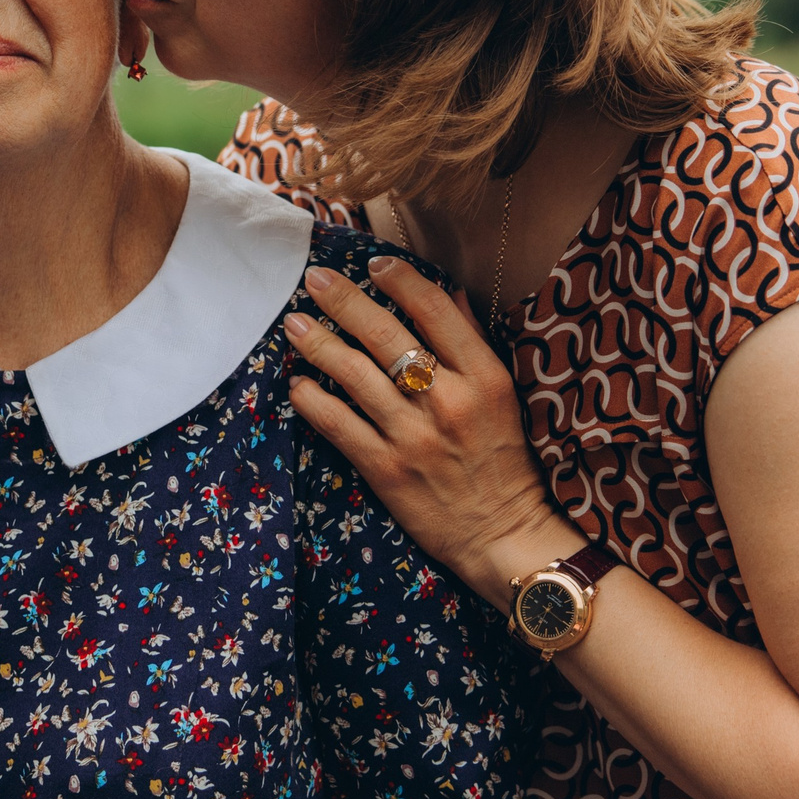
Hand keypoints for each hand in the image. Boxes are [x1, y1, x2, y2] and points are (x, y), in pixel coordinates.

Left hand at [284, 258, 580, 600]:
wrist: (503, 533)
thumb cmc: (504, 462)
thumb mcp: (503, 396)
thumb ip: (474, 343)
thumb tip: (446, 292)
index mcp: (485, 377)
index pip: (436, 311)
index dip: (400, 281)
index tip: (374, 265)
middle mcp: (449, 401)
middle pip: (388, 336)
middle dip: (345, 301)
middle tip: (315, 279)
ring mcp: (414, 436)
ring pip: (355, 376)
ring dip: (319, 344)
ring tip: (295, 325)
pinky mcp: (386, 469)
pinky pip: (339, 425)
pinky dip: (314, 401)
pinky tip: (298, 384)